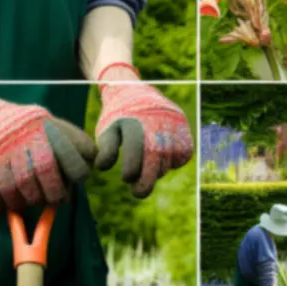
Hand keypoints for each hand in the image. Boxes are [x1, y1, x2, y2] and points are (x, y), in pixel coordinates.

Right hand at [0, 83, 96, 212]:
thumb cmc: (22, 125)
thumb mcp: (49, 122)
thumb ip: (71, 139)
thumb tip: (92, 161)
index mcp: (45, 129)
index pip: (72, 158)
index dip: (78, 174)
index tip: (72, 180)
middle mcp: (24, 140)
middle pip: (45, 175)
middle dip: (52, 194)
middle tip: (52, 200)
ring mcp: (1, 154)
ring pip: (18, 190)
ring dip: (25, 202)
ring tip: (27, 201)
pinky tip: (4, 205)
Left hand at [95, 83, 193, 198]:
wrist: (135, 93)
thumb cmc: (117, 118)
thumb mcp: (106, 130)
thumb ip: (106, 149)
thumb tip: (102, 167)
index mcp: (132, 118)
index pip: (135, 145)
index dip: (132, 165)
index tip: (126, 178)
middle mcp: (155, 118)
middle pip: (155, 154)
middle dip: (147, 178)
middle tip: (138, 193)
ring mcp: (172, 121)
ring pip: (169, 157)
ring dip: (157, 170)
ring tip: (145, 170)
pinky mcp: (183, 126)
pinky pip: (184, 153)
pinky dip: (174, 162)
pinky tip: (160, 161)